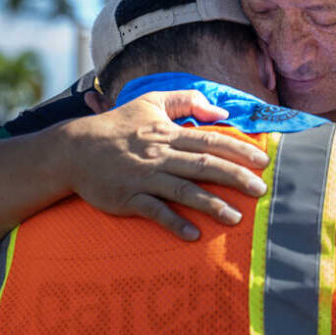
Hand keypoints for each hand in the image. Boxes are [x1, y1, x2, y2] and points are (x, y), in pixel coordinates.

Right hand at [59, 90, 270, 240]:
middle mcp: (159, 155)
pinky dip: (173, 222)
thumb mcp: (149, 102)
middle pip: (204, 165)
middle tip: (261, 190)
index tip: (263, 162)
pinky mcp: (127, 198)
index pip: (210, 141)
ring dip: (211, 204)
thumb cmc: (116, 126)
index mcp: (167, 134)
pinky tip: (193, 234)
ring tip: (236, 218)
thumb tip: (218, 110)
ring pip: (183, 190)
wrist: (72, 150)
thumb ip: (185, 100)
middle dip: (235, 177)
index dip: (239, 150)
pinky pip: (154, 211)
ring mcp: (143, 178)